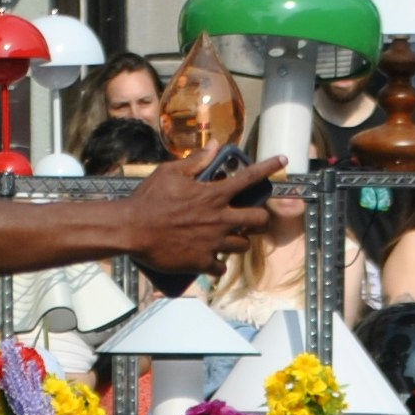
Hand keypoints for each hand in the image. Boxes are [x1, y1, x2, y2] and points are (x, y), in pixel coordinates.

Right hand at [121, 150, 278, 276]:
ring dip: (238, 242)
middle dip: (259, 219)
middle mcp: (220, 219)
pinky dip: (217, 264)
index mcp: (214, 195)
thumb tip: (216, 146)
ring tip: (227, 238)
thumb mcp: (171, 172)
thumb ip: (196, 161)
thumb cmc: (149, 199)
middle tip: (249, 219)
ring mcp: (213, 243)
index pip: (249, 177)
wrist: (132, 230)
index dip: (269, 167)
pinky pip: (220, 267)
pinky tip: (210, 261)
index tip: (282, 160)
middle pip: (258, 220)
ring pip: (242, 246)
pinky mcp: (202, 262)